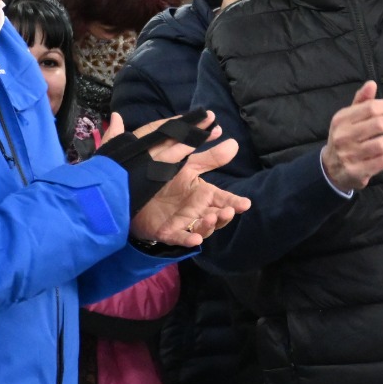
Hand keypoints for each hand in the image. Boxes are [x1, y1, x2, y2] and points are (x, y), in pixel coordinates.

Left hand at [129, 134, 250, 246]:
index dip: (235, 202)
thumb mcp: (189, 165)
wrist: (137, 189)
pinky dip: (188, 239)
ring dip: (209, 226)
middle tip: (228, 211)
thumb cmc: (167, 179)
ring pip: (202, 228)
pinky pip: (180, 238)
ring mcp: (184, 223)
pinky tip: (195, 239)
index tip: (245, 203)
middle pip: (216, 217)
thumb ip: (210, 158)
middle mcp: (197, 211)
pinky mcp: (168, 232)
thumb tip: (234, 144)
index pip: (224, 199)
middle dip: (224, 216)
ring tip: (211, 218)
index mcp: (203, 195)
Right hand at [321, 81, 382, 191]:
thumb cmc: (345, 137)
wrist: (331, 167)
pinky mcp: (357, 171)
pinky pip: (382, 161)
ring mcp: (350, 155)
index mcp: (341, 120)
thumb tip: (372, 84)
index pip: (370, 108)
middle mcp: (344, 137)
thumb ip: (361, 101)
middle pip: (378, 125)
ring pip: (382, 144)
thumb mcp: (348, 117)